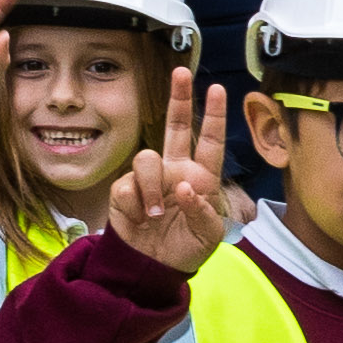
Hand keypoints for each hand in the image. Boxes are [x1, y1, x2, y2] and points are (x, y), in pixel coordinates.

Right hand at [108, 90, 232, 271]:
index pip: (210, 142)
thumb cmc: (186, 249)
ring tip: (155, 214)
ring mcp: (149, 180)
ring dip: (151, 187)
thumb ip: (203, 212)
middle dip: (179, 98)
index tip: (217, 90)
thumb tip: (185, 188)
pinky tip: (140, 220)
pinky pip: (127, 186)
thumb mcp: (209, 237)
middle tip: (181, 73)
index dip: (214, 116)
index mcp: (201, 178)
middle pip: (176, 126)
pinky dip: (135, 205)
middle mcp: (175, 171)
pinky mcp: (125, 192)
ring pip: (146, 158)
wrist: (153, 269)